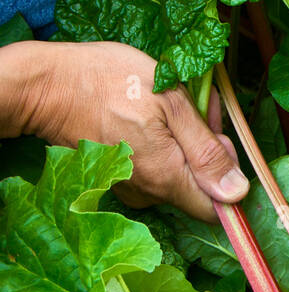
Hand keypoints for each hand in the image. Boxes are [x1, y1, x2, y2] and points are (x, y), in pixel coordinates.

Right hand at [7, 41, 247, 220]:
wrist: (49, 86)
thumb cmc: (111, 83)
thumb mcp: (172, 103)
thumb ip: (206, 150)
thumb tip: (237, 191)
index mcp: (167, 178)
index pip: (217, 208)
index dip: (230, 177)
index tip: (221, 141)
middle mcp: (148, 194)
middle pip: (198, 187)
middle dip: (207, 149)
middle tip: (198, 107)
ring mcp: (129, 187)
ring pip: (176, 174)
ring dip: (185, 142)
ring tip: (172, 104)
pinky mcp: (117, 177)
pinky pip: (153, 169)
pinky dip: (163, 144)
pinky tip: (152, 115)